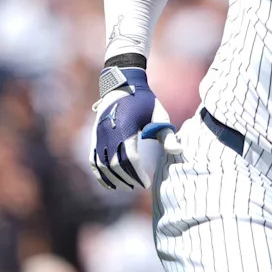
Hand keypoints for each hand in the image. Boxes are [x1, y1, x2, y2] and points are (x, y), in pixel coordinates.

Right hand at [89, 67, 181, 189]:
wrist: (123, 85)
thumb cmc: (144, 101)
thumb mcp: (159, 115)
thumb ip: (167, 135)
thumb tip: (178, 151)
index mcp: (126, 129)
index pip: (129, 159)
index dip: (137, 174)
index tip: (147, 183)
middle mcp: (109, 134)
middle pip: (115, 165)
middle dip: (127, 178)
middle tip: (139, 186)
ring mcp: (99, 136)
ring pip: (102, 165)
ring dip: (113, 179)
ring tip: (127, 186)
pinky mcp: (95, 137)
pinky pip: (93, 160)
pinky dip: (100, 174)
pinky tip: (109, 183)